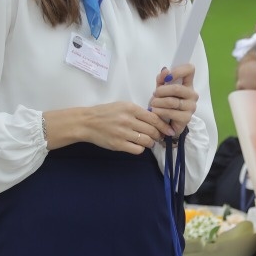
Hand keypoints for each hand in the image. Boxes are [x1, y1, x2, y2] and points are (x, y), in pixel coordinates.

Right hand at [46, 102, 169, 153]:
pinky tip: (138, 146)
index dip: (164, 126)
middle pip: (152, 130)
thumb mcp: (123, 106)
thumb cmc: (106, 113)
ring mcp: (122, 133)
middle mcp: (128, 120)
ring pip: (146, 140)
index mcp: (130, 108)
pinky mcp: (118, 144)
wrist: (86, 122)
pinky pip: (137, 149)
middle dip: (159, 135)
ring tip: (149, 142)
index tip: (169, 130)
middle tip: (160, 137)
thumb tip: (156, 120)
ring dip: (151, 143)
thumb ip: (138, 112)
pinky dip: (141, 149)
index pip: (154, 118)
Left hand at [150, 65, 198, 137]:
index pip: (190, 70)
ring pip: (172, 101)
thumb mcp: (160, 90)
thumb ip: (161, 79)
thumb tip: (165, 70)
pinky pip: (171, 112)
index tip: (167, 78)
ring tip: (153, 104)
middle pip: (177, 88)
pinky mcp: (187, 118)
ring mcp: (191, 107)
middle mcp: (192, 94)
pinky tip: (155, 111)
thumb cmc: (163, 104)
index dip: (178, 70)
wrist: (164, 123)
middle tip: (154, 94)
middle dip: (161, 91)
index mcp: (188, 84)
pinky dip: (160, 111)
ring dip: (158, 102)